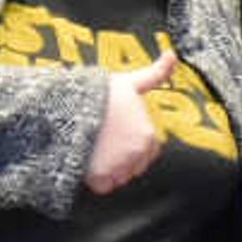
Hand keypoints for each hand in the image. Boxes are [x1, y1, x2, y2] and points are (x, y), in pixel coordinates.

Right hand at [85, 44, 176, 192]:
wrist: (69, 106)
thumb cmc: (99, 93)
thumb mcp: (129, 82)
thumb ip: (155, 74)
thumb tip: (173, 54)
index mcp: (148, 136)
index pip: (148, 153)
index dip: (131, 145)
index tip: (117, 135)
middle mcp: (138, 154)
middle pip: (132, 167)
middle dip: (120, 159)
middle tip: (103, 141)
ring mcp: (119, 167)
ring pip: (117, 178)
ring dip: (107, 169)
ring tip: (93, 147)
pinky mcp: (100, 177)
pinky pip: (102, 186)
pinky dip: (94, 179)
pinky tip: (87, 159)